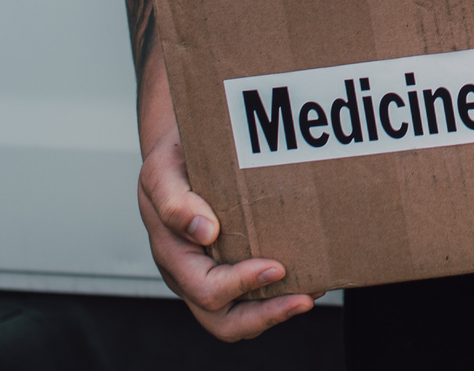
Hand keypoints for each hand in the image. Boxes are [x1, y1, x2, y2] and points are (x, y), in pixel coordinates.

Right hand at [136, 123, 312, 339]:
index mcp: (173, 255)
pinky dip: (277, 296)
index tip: (277, 267)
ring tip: (311, 291)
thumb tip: (204, 231)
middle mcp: (189, 274)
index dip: (241, 284)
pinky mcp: (227, 270)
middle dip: (266, 315)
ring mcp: (208, 276)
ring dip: (276, 311)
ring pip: (239, 318)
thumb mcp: (162, 172)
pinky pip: (251, 299)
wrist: (178, 153)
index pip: (205, 288)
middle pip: (223, 321)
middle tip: (304, 299)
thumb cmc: (171, 162)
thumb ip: (175, 202)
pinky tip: (305, 278)